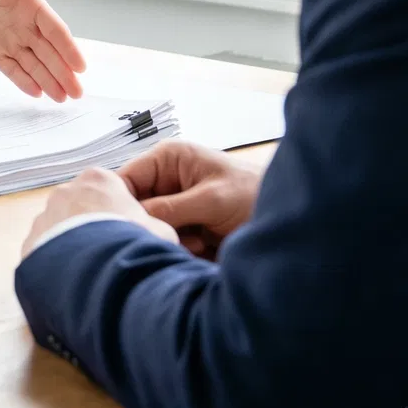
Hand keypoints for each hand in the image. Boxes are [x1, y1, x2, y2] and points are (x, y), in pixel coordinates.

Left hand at [0, 0, 86, 100]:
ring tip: (62, 99)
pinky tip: (38, 94)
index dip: (68, 48)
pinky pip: (12, 70)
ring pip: (34, 66)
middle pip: (50, 54)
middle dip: (64, 74)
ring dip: (49, 82)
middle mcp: (28, 28)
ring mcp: (13, 43)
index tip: (80, 66)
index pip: (56, 31)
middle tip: (78, 93)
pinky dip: (24, 82)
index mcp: (34, 8)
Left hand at [21, 167, 176, 258]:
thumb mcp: (162, 233)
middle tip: (112, 253)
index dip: (123, 212)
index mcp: (98, 179)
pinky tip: (74, 280)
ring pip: (62, 230)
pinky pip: (46, 252)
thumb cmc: (131, 245)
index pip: (111, 189)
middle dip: (96, 227)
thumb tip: (161, 238)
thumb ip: (157, 228)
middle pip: (84, 208)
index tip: (131, 232)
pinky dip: (58, 264)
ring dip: (74, 245)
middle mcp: (65, 192)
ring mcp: (44, 217)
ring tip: (93, 271)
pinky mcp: (30, 243)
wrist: (95, 273)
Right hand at [120, 140, 262, 259]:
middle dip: (152, 225)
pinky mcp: (185, 227)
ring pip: (150, 228)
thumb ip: (170, 208)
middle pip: (136, 207)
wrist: (286, 218)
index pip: (126, 179)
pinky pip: (167, 241)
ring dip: (170, 239)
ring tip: (198, 241)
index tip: (126, 225)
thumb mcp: (211, 199)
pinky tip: (203, 246)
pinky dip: (180, 248)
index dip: (121, 202)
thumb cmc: (255, 194)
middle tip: (174, 235)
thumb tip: (133, 218)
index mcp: (168, 159)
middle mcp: (167, 181)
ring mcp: (175, 205)